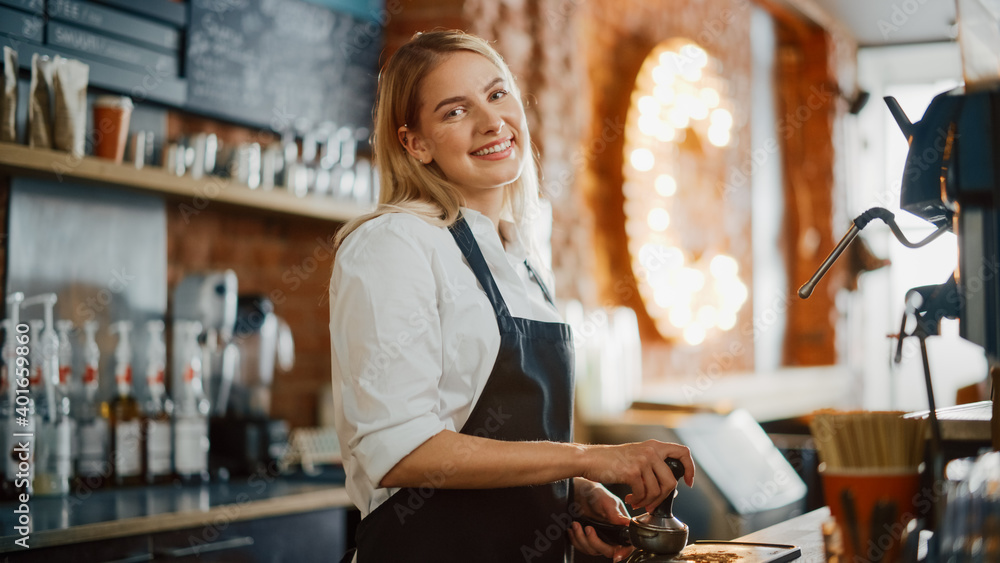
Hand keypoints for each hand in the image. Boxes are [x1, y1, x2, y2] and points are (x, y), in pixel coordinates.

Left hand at [569, 478, 633, 561]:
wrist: (581, 492)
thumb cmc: (597, 494)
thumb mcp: (608, 502)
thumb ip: (616, 514)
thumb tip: (627, 523)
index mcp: (622, 527)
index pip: (627, 546)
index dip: (623, 552)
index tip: (616, 555)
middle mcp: (613, 535)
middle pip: (608, 551)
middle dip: (595, 542)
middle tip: (588, 528)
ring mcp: (600, 538)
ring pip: (593, 550)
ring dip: (582, 539)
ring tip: (576, 525)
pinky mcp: (588, 539)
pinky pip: (582, 547)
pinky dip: (575, 540)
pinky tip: (572, 529)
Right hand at [580, 440, 695, 514]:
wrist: (589, 459)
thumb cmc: (612, 460)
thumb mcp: (637, 455)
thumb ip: (654, 466)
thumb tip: (672, 488)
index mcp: (654, 446)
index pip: (683, 452)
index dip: (690, 468)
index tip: (688, 482)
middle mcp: (650, 451)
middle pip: (671, 481)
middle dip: (663, 498)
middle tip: (653, 505)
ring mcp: (642, 460)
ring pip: (657, 490)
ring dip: (648, 502)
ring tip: (638, 503)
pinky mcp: (632, 471)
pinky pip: (643, 493)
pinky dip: (637, 500)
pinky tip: (630, 499)